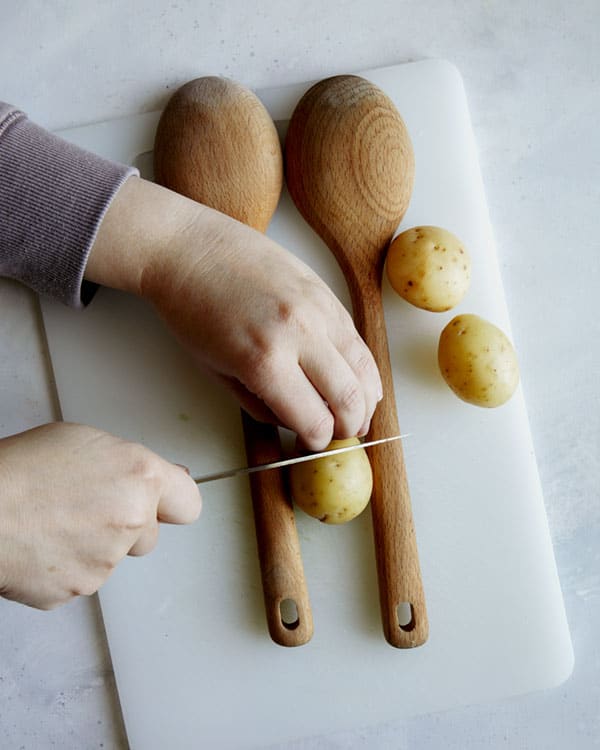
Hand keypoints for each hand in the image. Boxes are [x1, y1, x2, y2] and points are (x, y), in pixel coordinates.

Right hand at [0, 422, 200, 609]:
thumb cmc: (21, 469)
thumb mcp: (86, 441)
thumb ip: (131, 464)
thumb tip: (159, 479)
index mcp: (140, 478)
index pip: (188, 503)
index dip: (172, 503)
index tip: (164, 504)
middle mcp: (132, 520)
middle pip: (148, 535)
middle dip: (127, 526)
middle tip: (87, 507)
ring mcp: (106, 561)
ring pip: (113, 557)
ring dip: (94, 545)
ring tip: (54, 520)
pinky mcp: (78, 589)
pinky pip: (82, 577)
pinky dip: (66, 565)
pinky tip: (43, 542)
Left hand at [86, 177, 382, 449]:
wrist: (189, 249)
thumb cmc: (191, 310)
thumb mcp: (216, 371)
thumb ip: (259, 404)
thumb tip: (293, 422)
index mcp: (264, 362)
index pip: (314, 421)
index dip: (317, 442)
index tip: (312, 444)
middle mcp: (299, 334)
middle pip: (349, 399)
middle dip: (349, 427)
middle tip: (342, 435)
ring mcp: (317, 309)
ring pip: (363, 368)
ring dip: (366, 399)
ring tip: (357, 412)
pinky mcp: (325, 291)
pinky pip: (357, 338)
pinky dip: (363, 366)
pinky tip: (358, 380)